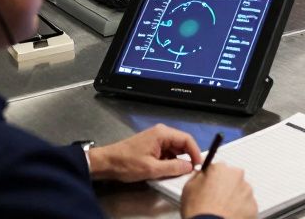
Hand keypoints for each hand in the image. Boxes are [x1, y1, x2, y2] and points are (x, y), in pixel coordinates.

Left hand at [87, 124, 201, 182]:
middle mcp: (161, 133)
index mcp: (162, 134)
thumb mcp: (151, 169)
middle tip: (189, 171)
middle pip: (182, 143)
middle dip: (186, 157)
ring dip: (177, 160)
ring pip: (174, 149)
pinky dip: (169, 161)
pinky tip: (165, 170)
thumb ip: (173, 167)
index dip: (195, 153)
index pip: (187, 140)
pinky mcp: (151, 145)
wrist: (105, 163)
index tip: (199, 165)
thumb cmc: (126, 164)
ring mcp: (156, 138)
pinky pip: (166, 152)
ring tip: (176, 172)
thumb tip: (189, 167)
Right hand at [181, 164, 256, 218]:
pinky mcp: (253, 206)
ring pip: (241, 192)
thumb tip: (201, 174)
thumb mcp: (188, 188)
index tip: (210, 187)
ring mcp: (247, 191)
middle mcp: (237, 177)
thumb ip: (197, 176)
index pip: (218, 169)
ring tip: (222, 210)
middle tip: (215, 201)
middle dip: (225, 188)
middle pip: (232, 179)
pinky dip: (240, 210)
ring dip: (234, 198)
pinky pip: (247, 205)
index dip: (212, 180)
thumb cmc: (199, 210)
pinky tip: (229, 215)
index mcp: (221, 169)